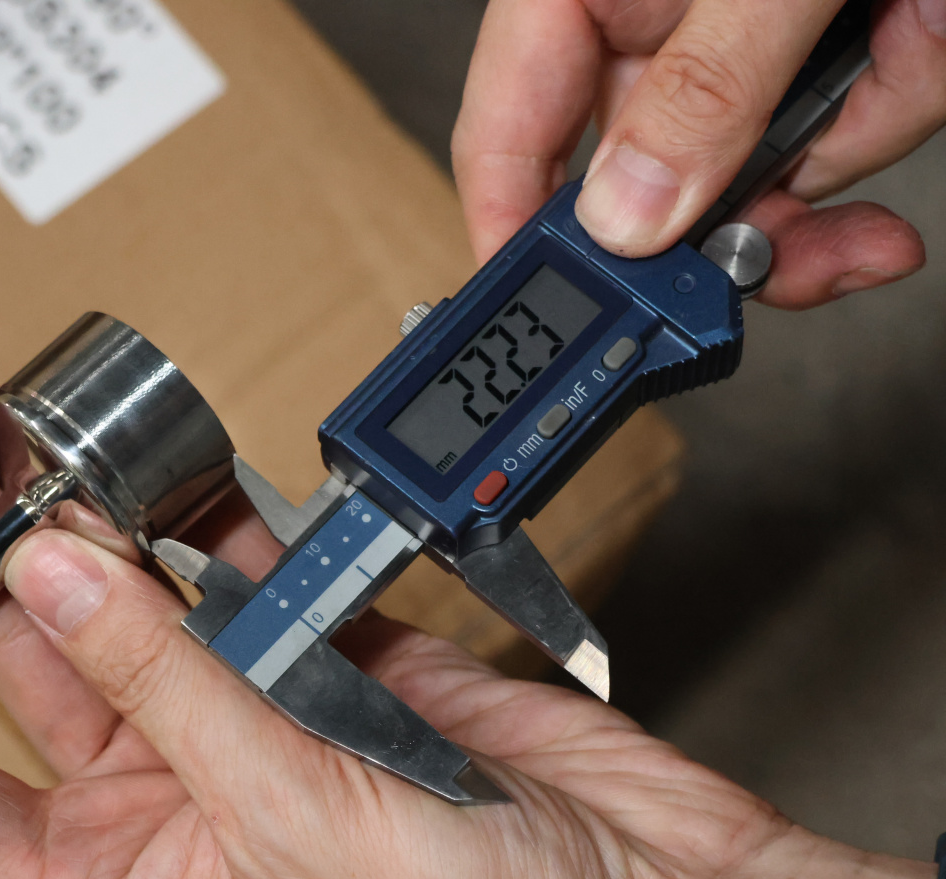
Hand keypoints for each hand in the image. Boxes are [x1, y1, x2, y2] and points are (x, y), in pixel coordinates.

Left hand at [0, 340, 935, 878]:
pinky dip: (210, 516)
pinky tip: (172, 463)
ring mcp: (243, 716)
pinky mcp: (331, 657)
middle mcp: (159, 797)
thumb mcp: (287, 829)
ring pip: (125, 592)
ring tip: (39, 412)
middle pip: (15, 649)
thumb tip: (54, 571)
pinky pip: (241, 569)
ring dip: (82, 504)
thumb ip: (163, 689)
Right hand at [452, 0, 942, 308]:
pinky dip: (882, 125)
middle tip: (758, 270)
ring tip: (901, 59)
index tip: (548, 317)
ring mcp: (735, 51)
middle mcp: (650, 26)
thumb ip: (703, 86)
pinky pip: (829, 148)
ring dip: (835, 162)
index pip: (507, 133)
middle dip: (717, 227)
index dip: (514, 234)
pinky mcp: (815, 61)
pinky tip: (916, 57)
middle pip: (638, 187)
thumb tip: (629, 215)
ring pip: (747, 182)